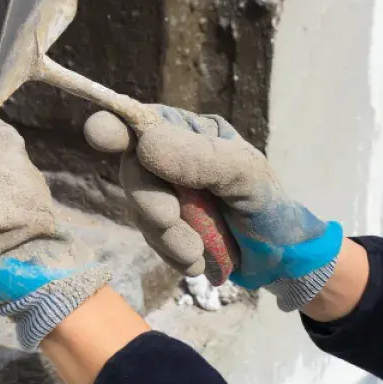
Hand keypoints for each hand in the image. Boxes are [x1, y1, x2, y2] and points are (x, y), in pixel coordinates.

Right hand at [83, 106, 342, 310]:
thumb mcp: (246, 177)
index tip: (99, 133)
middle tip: (175, 227)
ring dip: (169, 238)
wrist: (283, 260)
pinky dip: (173, 255)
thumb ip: (201, 159)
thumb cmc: (269, 207)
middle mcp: (173, 157)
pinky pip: (151, 239)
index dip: (116, 126)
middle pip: (135, 173)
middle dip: (153, 206)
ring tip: (201, 253)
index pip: (145, 122)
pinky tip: (199, 262)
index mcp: (194, 133)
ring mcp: (167, 193)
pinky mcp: (166, 228)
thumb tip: (145, 143)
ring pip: (140, 211)